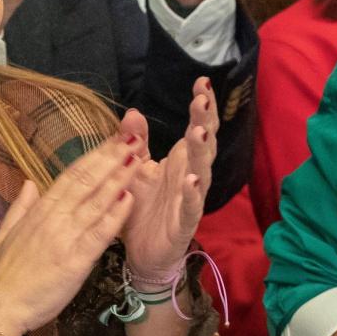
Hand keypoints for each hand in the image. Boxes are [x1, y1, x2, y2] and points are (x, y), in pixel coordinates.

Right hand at [0, 133, 141, 335]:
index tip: (112, 139)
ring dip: (118, 179)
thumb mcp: (4, 234)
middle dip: (110, 158)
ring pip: (96, 202)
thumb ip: (19, 207)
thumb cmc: (4, 274)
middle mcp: (53, 218)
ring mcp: (65, 238)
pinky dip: (115, 215)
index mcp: (38, 211)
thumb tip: (29, 183)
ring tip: (137, 159)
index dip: (93, 156)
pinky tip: (130, 198)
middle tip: (133, 138)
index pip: (70, 175)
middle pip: (86, 181)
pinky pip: (99, 233)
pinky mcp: (75, 260)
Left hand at [116, 79, 217, 276]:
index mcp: (180, 160)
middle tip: (202, 99)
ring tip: (198, 132)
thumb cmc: (143, 209)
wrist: (142, 254)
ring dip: (200, 152)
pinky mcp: (185, 223)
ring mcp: (191, 199)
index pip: (196, 127)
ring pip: (201, 171)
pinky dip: (193, 193)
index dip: (202, 106)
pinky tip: (192, 179)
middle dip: (205, 121)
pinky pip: (192, 207)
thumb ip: (136, 142)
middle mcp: (190, 175)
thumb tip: (131, 111)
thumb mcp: (135, 170)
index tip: (202, 81)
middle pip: (203, 144)